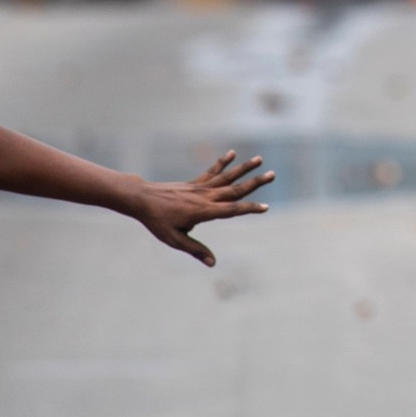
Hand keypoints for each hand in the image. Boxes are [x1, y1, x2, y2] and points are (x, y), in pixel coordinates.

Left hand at [128, 151, 273, 265]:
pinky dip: (223, 162)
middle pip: (236, 189)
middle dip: (256, 182)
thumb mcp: (174, 239)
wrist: (142, 199)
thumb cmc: (157, 221)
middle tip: (273, 174)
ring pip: (227, 177)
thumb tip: (213, 263)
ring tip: (260, 159)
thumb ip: (195, 250)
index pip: (232, 210)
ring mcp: (201, 187)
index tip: (266, 207)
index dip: (249, 208)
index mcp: (203, 211)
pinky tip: (233, 153)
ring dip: (245, 168)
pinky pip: (212, 171)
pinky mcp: (195, 183)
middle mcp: (205, 196)